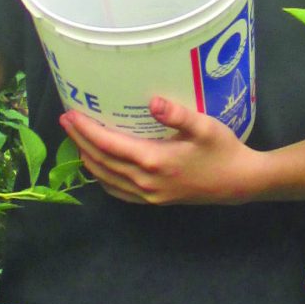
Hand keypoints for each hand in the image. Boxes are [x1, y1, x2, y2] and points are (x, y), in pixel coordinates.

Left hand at [61, 98, 264, 204]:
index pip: (108, 144)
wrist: (239, 183)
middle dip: (79, 140)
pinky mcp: (154, 201)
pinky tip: (99, 167)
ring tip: (76, 139)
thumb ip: (178, 114)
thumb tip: (153, 102)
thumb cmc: (223, 150)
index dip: (85, 129)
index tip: (70, 114)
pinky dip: (102, 178)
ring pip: (106, 178)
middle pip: (101, 161)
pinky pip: (118, 192)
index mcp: (153, 160)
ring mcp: (148, 194)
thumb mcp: (205, 126)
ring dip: (88, 158)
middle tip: (65, 121)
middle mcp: (145, 181)